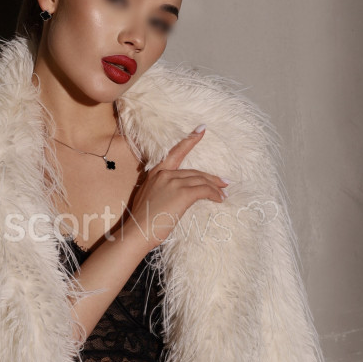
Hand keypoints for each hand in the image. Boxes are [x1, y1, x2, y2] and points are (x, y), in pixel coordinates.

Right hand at [122, 127, 228, 251]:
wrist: (138, 231)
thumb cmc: (142, 220)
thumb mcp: (149, 197)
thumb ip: (161, 189)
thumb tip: (174, 194)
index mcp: (156, 173)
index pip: (176, 152)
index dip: (190, 141)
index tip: (202, 130)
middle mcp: (165, 174)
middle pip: (194, 172)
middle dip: (211, 177)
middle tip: (224, 182)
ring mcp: (174, 182)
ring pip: (201, 180)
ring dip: (215, 187)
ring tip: (224, 193)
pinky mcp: (183, 193)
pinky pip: (204, 190)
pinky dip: (214, 194)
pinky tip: (219, 198)